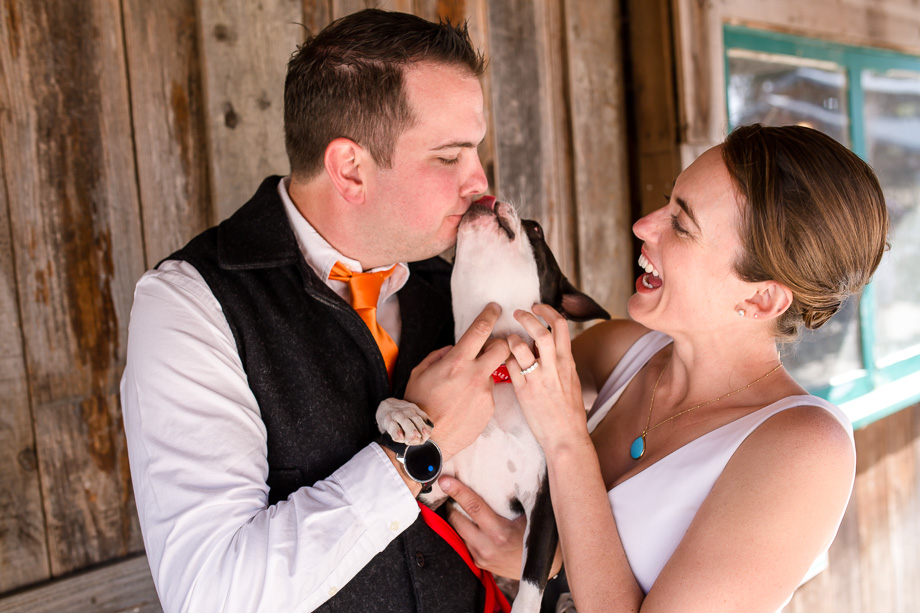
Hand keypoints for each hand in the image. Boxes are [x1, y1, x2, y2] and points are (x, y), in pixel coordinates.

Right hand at [404, 303, 508, 459]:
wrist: (425, 440)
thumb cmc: (418, 405)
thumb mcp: (420, 373)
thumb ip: (440, 356)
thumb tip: (454, 349)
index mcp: (457, 362)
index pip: (481, 329)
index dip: (490, 314)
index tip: (494, 308)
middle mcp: (475, 375)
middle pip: (503, 348)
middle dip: (501, 343)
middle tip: (490, 348)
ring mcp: (485, 393)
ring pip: (492, 374)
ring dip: (482, 375)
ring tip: (462, 390)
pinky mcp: (489, 409)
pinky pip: (488, 394)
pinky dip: (478, 395)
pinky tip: (464, 405)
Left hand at [442, 475, 563, 578]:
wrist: (542, 569)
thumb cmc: (537, 537)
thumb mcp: (529, 516)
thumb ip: (514, 500)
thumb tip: (503, 472)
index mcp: (500, 533)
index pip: (474, 507)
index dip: (458, 491)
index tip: (444, 480)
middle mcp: (487, 546)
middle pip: (457, 519)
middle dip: (449, 503)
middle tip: (446, 488)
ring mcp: (481, 557)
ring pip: (458, 532)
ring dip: (456, 517)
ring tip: (455, 503)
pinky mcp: (479, 563)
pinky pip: (465, 542)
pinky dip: (464, 530)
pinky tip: (469, 521)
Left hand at [506, 304, 589, 452]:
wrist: (566, 436)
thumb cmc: (569, 411)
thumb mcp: (571, 380)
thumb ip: (561, 361)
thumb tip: (552, 344)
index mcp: (567, 362)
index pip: (561, 327)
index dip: (548, 311)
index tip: (538, 307)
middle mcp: (553, 368)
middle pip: (541, 332)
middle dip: (527, 317)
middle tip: (518, 312)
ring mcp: (538, 379)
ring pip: (522, 348)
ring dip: (512, 338)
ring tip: (507, 337)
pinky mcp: (524, 391)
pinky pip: (510, 367)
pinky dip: (504, 358)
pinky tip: (502, 358)